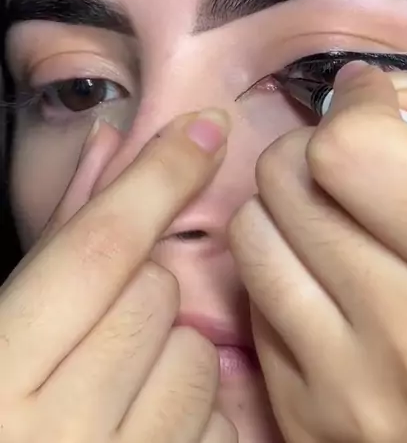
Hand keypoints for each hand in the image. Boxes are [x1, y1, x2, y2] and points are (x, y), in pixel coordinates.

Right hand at [0, 109, 236, 442]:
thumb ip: (53, 239)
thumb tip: (109, 145)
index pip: (96, 249)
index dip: (156, 178)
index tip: (205, 128)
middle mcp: (54, 433)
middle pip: (157, 295)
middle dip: (145, 292)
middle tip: (104, 328)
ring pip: (198, 357)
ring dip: (174, 356)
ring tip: (121, 390)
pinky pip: (220, 425)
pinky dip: (198, 416)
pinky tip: (148, 432)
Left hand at [228, 58, 406, 442]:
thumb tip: (371, 85)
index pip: (351, 151)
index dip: (358, 107)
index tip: (370, 103)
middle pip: (287, 181)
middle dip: (313, 150)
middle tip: (349, 162)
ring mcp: (348, 392)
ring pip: (250, 235)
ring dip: (284, 208)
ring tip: (331, 217)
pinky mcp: (305, 423)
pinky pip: (250, 305)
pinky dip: (281, 275)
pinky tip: (326, 282)